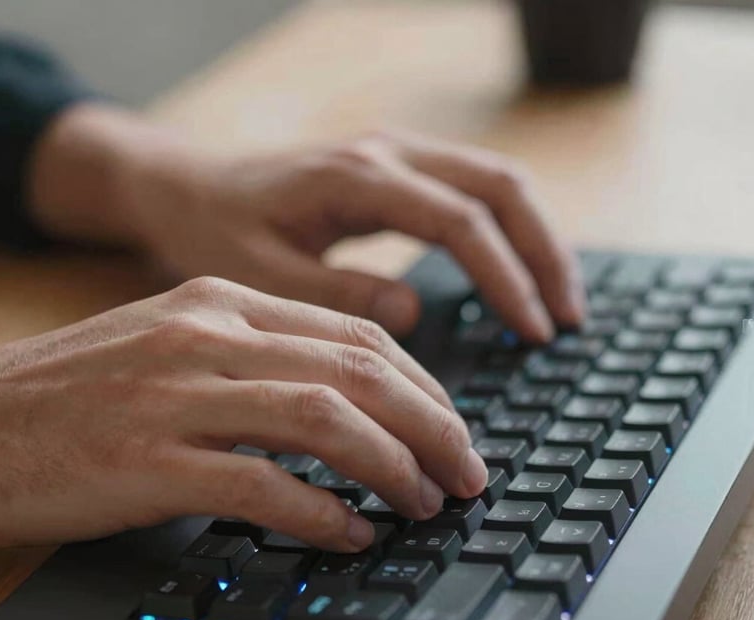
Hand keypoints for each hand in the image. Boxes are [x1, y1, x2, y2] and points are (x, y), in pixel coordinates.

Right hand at [0, 278, 486, 549]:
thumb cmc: (86, 392)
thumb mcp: (179, 346)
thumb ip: (263, 361)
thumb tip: (355, 407)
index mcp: (222, 301)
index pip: (354, 334)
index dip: (421, 385)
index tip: (451, 427)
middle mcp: (207, 334)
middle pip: (357, 370)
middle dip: (431, 425)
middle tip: (467, 471)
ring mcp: (176, 395)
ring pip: (324, 419)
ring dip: (392, 466)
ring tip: (426, 502)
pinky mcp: (148, 461)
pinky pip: (261, 485)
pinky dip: (320, 511)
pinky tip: (351, 532)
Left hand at [29, 106, 584, 341]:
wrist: (186, 188)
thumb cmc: (213, 231)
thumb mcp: (257, 273)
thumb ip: (332, 292)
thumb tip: (412, 310)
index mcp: (356, 178)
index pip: (460, 222)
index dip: (506, 278)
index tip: (533, 332)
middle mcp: (386, 153)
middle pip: (500, 187)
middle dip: (544, 254)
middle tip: (567, 320)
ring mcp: (395, 156)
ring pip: (496, 183)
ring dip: (537, 240)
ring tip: (559, 302)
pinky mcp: (395, 173)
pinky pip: (472, 192)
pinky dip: (507, 233)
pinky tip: (517, 274)